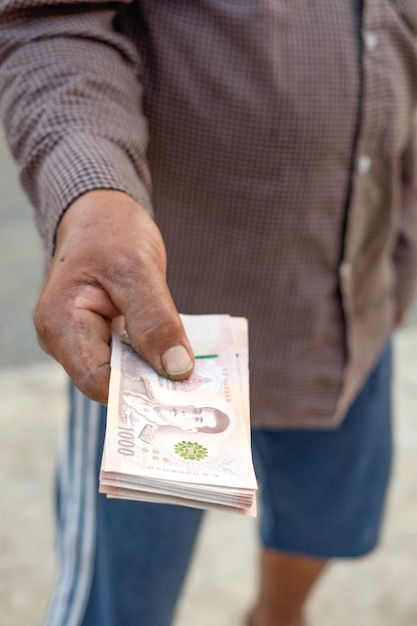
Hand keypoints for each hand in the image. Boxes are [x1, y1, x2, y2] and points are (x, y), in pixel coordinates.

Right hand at [34, 190, 193, 403]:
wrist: (102, 213)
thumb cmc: (111, 231)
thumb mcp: (137, 268)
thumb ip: (155, 320)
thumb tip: (177, 370)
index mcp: (60, 323)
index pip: (96, 379)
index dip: (137, 390)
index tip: (179, 394)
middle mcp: (65, 339)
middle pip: (109, 380)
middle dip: (150, 384)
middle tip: (195, 389)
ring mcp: (82, 340)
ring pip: (122, 372)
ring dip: (155, 372)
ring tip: (192, 374)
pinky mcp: (102, 336)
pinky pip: (128, 358)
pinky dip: (153, 358)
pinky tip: (178, 358)